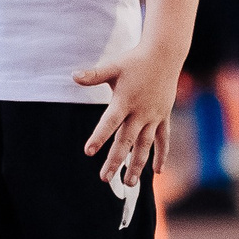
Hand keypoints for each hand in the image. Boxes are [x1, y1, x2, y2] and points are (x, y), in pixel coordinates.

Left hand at [75, 45, 181, 188]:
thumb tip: (73, 76)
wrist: (164, 55)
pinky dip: (161, 154)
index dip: (99, 137)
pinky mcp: (163, 117)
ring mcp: (153, 116)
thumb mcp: (113, 66)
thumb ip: (94, 75)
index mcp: (125, 101)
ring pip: (145, 145)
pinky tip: (157, 172)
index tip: (88, 152)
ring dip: (137, 165)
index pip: (109, 122)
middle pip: (126, 140)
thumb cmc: (134, 61)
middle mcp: (140, 112)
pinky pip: (163, 139)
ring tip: (129, 183)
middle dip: (115, 161)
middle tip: (105, 178)